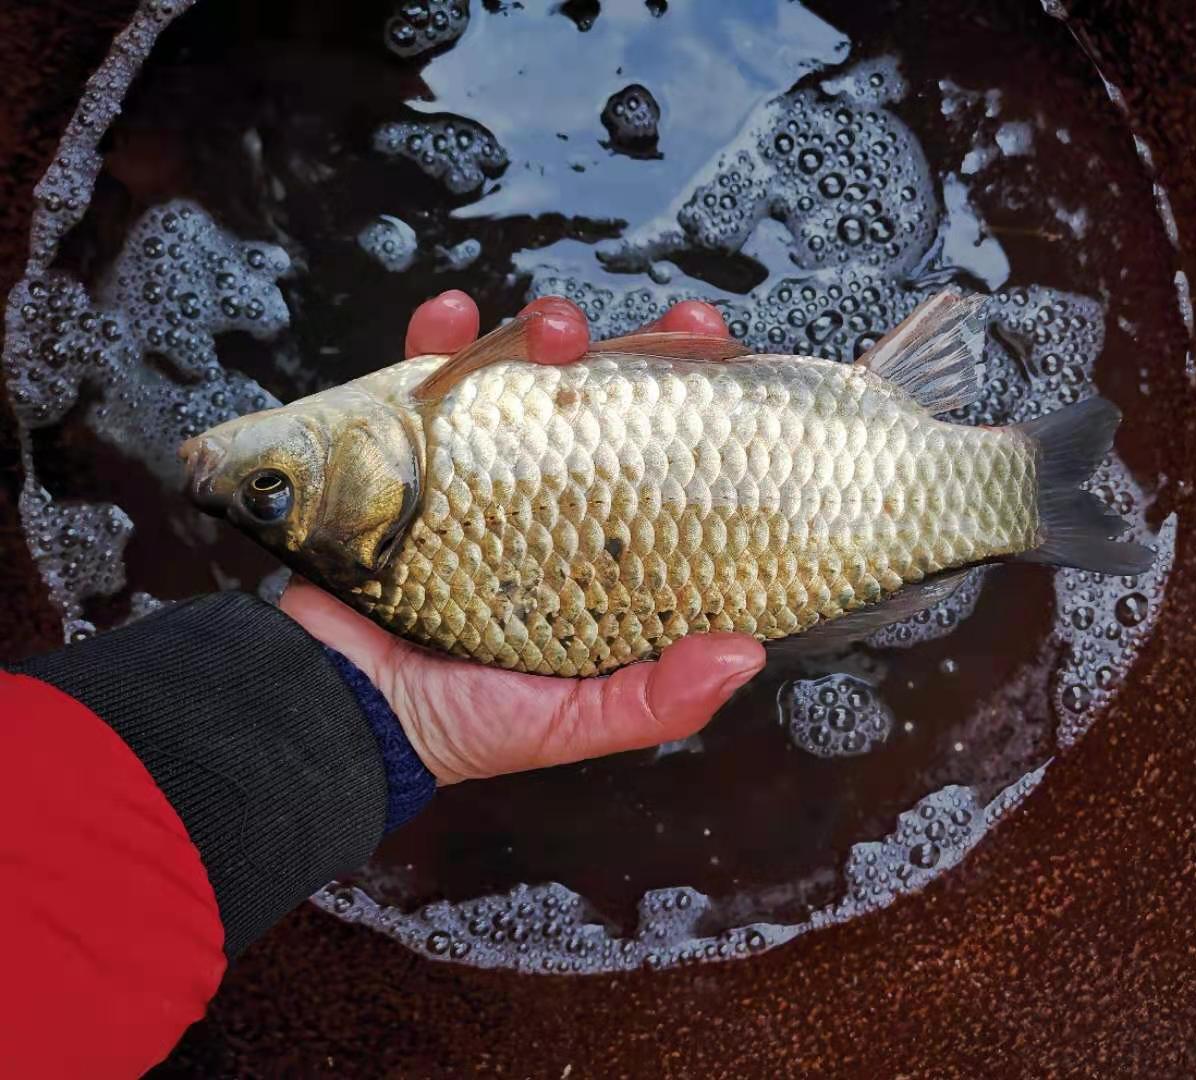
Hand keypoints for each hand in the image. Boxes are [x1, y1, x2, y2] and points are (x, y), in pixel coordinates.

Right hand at [281, 292, 763, 784]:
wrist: (332, 710)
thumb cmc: (459, 724)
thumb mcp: (570, 723)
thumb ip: (653, 701)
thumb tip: (742, 654)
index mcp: (598, 551)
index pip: (667, 465)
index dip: (703, 406)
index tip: (728, 363)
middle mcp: (547, 500)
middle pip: (609, 401)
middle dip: (644, 346)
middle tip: (670, 328)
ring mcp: (476, 469)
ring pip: (525, 373)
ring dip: (546, 331)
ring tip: (553, 335)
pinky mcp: (401, 450)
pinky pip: (422, 376)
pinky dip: (438, 334)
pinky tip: (454, 319)